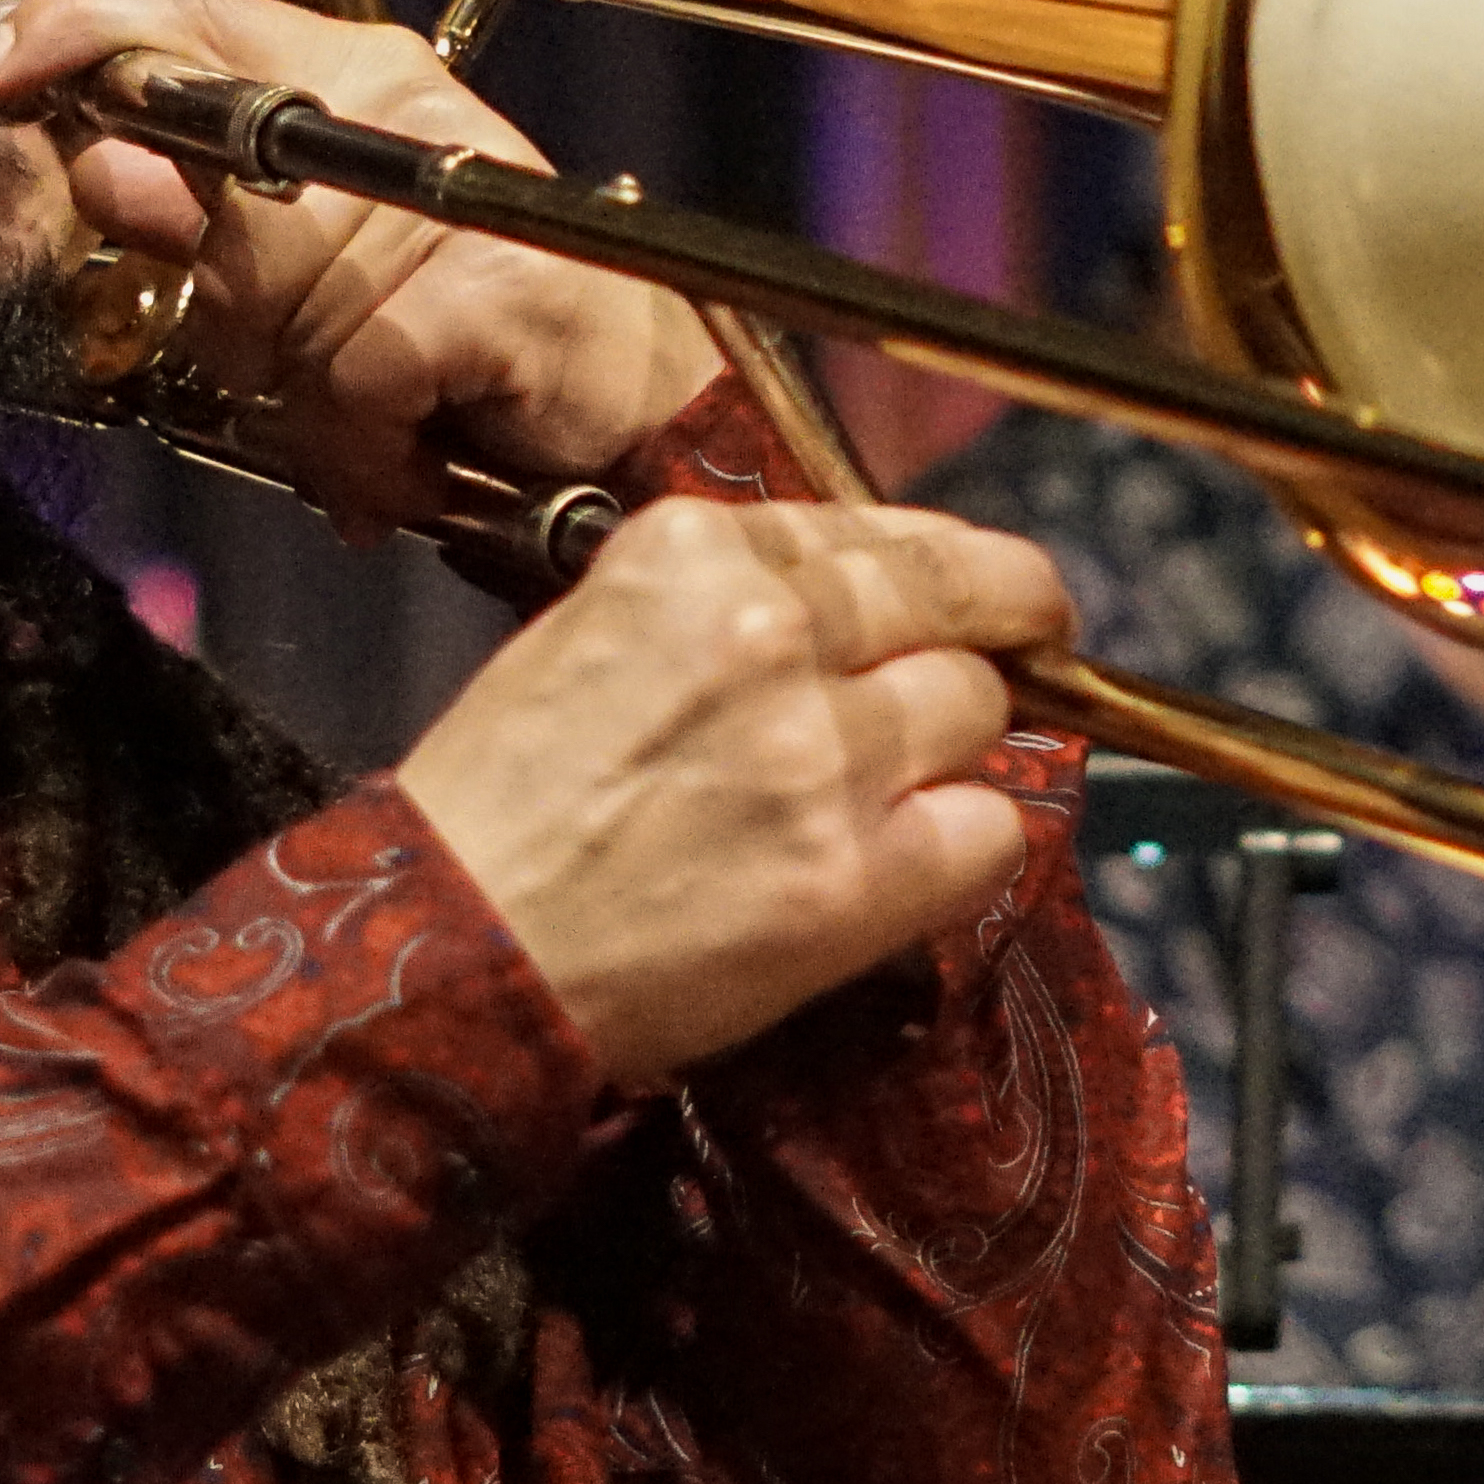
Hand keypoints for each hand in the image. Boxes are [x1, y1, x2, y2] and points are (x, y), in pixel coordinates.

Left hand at [0, 0, 724, 511]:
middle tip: (267, 343)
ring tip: (366, 419)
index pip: (191, 6)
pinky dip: (362, 448)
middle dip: (199, 271)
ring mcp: (453, 194)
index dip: (77, 27)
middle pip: (203, 148)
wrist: (639, 428)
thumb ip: (200, 226)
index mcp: (351, 83)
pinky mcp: (492, 291)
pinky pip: (350, 379)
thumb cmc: (465, 356)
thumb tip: (95, 169)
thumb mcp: (307, 283)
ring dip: (294, 391)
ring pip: (263, 290)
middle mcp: (396, 111)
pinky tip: (406, 463)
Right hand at [387, 497, 1072, 1083]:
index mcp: (697, 554)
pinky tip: (908, 870)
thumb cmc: (501, 808)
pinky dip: (967, 848)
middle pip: (963, 604)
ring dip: (955, 753)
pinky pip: (992, 830)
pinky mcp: (854, 877)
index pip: (885, 531)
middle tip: (1033, 654)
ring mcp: (821, 754)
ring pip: (981, 712)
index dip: (950, 568)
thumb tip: (857, 604)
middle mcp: (770, 633)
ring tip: (891, 799)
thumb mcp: (595, 634)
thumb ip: (728, 601)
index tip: (983, 592)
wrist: (450, 952)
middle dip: (1006, 631)